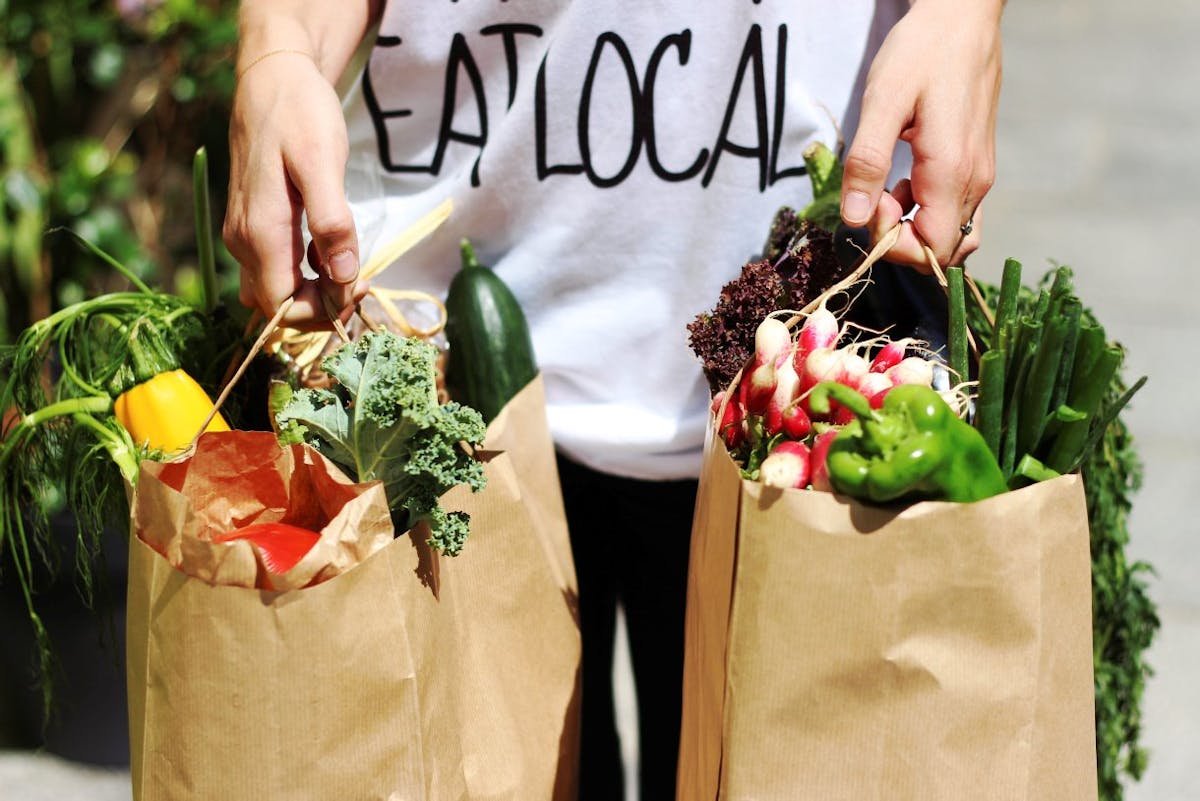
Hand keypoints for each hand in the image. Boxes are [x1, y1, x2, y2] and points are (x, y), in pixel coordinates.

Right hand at [223, 49, 366, 328]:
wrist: (272, 77)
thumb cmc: (300, 114)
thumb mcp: (322, 163)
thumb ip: (332, 222)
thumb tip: (343, 276)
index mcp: (260, 233)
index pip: (283, 308)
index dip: (323, 311)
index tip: (359, 288)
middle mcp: (243, 242)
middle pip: (279, 305)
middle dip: (322, 306)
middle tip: (363, 281)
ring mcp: (244, 235)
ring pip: (275, 290)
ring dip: (314, 293)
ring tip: (349, 265)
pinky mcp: (251, 225)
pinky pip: (275, 268)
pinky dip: (305, 273)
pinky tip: (331, 248)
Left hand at [839, 0, 1002, 268]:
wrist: (962, 18)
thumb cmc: (922, 52)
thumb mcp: (883, 102)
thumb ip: (867, 163)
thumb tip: (854, 220)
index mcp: (952, 173)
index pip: (932, 251)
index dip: (893, 246)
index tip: (868, 207)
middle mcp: (975, 182)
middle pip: (941, 250)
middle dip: (899, 239)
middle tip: (872, 197)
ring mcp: (980, 175)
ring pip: (950, 235)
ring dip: (911, 226)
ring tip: (884, 188)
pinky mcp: (976, 166)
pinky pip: (956, 212)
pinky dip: (926, 212)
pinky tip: (902, 182)